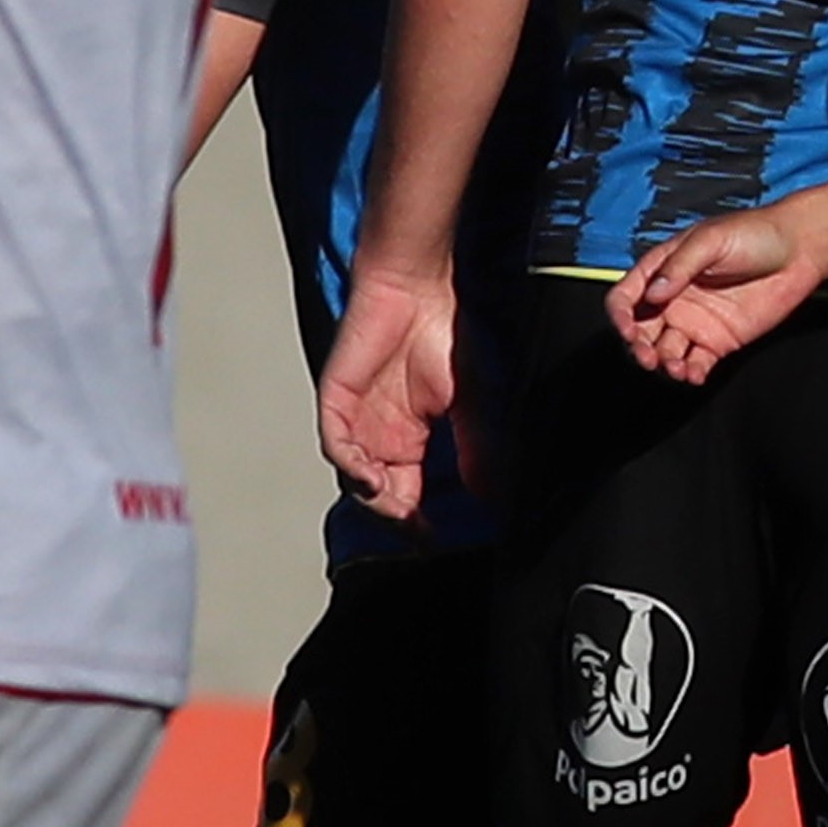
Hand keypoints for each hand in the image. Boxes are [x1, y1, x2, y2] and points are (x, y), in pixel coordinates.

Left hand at [315, 259, 460, 522]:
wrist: (418, 288)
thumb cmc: (444, 334)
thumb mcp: (470, 404)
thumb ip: (476, 449)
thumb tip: (491, 496)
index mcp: (408, 441)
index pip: (408, 494)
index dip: (418, 520)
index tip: (436, 538)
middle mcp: (378, 436)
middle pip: (378, 495)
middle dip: (396, 517)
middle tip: (418, 531)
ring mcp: (355, 420)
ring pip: (353, 477)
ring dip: (373, 499)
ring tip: (399, 509)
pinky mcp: (336, 400)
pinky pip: (335, 444)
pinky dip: (351, 467)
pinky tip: (372, 478)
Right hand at [611, 208, 827, 384]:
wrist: (800, 250)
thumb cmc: (754, 234)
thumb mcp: (711, 241)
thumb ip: (680, 267)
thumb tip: (653, 294)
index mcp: (664, 269)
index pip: (626, 297)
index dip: (621, 315)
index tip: (629, 329)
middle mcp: (674, 298)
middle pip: (641, 330)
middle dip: (639, 347)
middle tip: (648, 356)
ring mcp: (695, 322)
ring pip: (665, 351)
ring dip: (664, 363)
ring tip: (676, 367)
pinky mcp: (718, 341)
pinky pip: (696, 362)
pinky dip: (690, 372)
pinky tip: (694, 374)